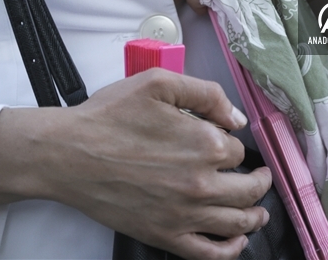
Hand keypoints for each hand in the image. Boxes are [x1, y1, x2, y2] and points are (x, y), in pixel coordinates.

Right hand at [0, 70, 270, 259]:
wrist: (68, 154)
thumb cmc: (107, 118)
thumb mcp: (158, 83)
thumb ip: (206, 93)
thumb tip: (236, 118)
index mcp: (204, 143)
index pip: (237, 148)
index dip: (232, 142)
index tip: (225, 141)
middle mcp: (201, 181)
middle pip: (249, 187)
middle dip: (259, 180)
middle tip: (260, 175)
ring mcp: (184, 213)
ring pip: (238, 221)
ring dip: (256, 214)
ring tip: (259, 209)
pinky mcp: (166, 235)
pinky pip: (210, 252)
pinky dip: (231, 248)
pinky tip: (237, 240)